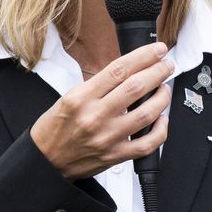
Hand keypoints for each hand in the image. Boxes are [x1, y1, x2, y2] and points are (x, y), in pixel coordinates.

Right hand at [30, 42, 176, 181]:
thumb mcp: (68, 97)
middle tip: (166, 65)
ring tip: (164, 88)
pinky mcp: (115, 156)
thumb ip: (97, 86)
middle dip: (158, 71)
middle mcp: (95, 116)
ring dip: (162, 97)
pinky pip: (147, 144)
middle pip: (136, 87)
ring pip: (146, 113)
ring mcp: (107, 138)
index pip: (118, 69)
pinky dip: (160, 130)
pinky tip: (162, 119)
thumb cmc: (54, 129)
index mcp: (81, 97)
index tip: (157, 50)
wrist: (45, 161)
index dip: (143, 56)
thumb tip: (127, 72)